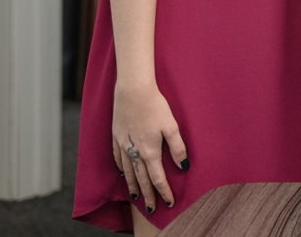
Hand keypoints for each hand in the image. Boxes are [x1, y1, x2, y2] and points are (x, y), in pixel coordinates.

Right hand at [111, 80, 187, 214]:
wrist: (132, 91)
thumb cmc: (155, 106)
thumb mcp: (171, 126)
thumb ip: (178, 147)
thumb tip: (184, 166)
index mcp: (150, 151)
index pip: (157, 178)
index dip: (164, 191)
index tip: (168, 202)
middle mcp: (135, 152)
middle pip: (142, 179)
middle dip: (148, 195)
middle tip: (151, 209)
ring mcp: (123, 144)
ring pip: (128, 172)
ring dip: (133, 186)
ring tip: (136, 198)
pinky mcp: (116, 136)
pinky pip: (118, 158)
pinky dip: (122, 168)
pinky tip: (124, 173)